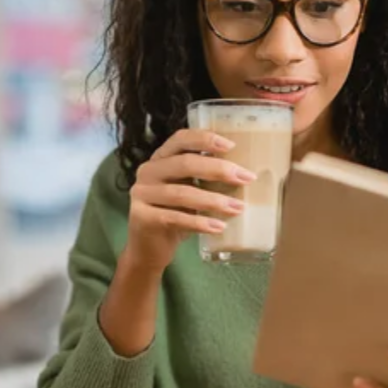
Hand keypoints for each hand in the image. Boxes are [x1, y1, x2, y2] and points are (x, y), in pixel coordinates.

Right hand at [125, 128, 256, 270]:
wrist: (149, 248)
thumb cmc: (177, 214)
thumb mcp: (189, 190)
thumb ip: (205, 178)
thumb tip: (246, 173)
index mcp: (161, 158)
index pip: (180, 139)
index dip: (205, 139)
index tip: (232, 145)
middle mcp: (148, 172)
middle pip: (184, 164)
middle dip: (218, 169)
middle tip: (246, 178)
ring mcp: (141, 194)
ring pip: (182, 193)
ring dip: (214, 200)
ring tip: (238, 207)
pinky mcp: (142, 218)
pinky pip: (175, 218)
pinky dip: (200, 223)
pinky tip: (219, 227)